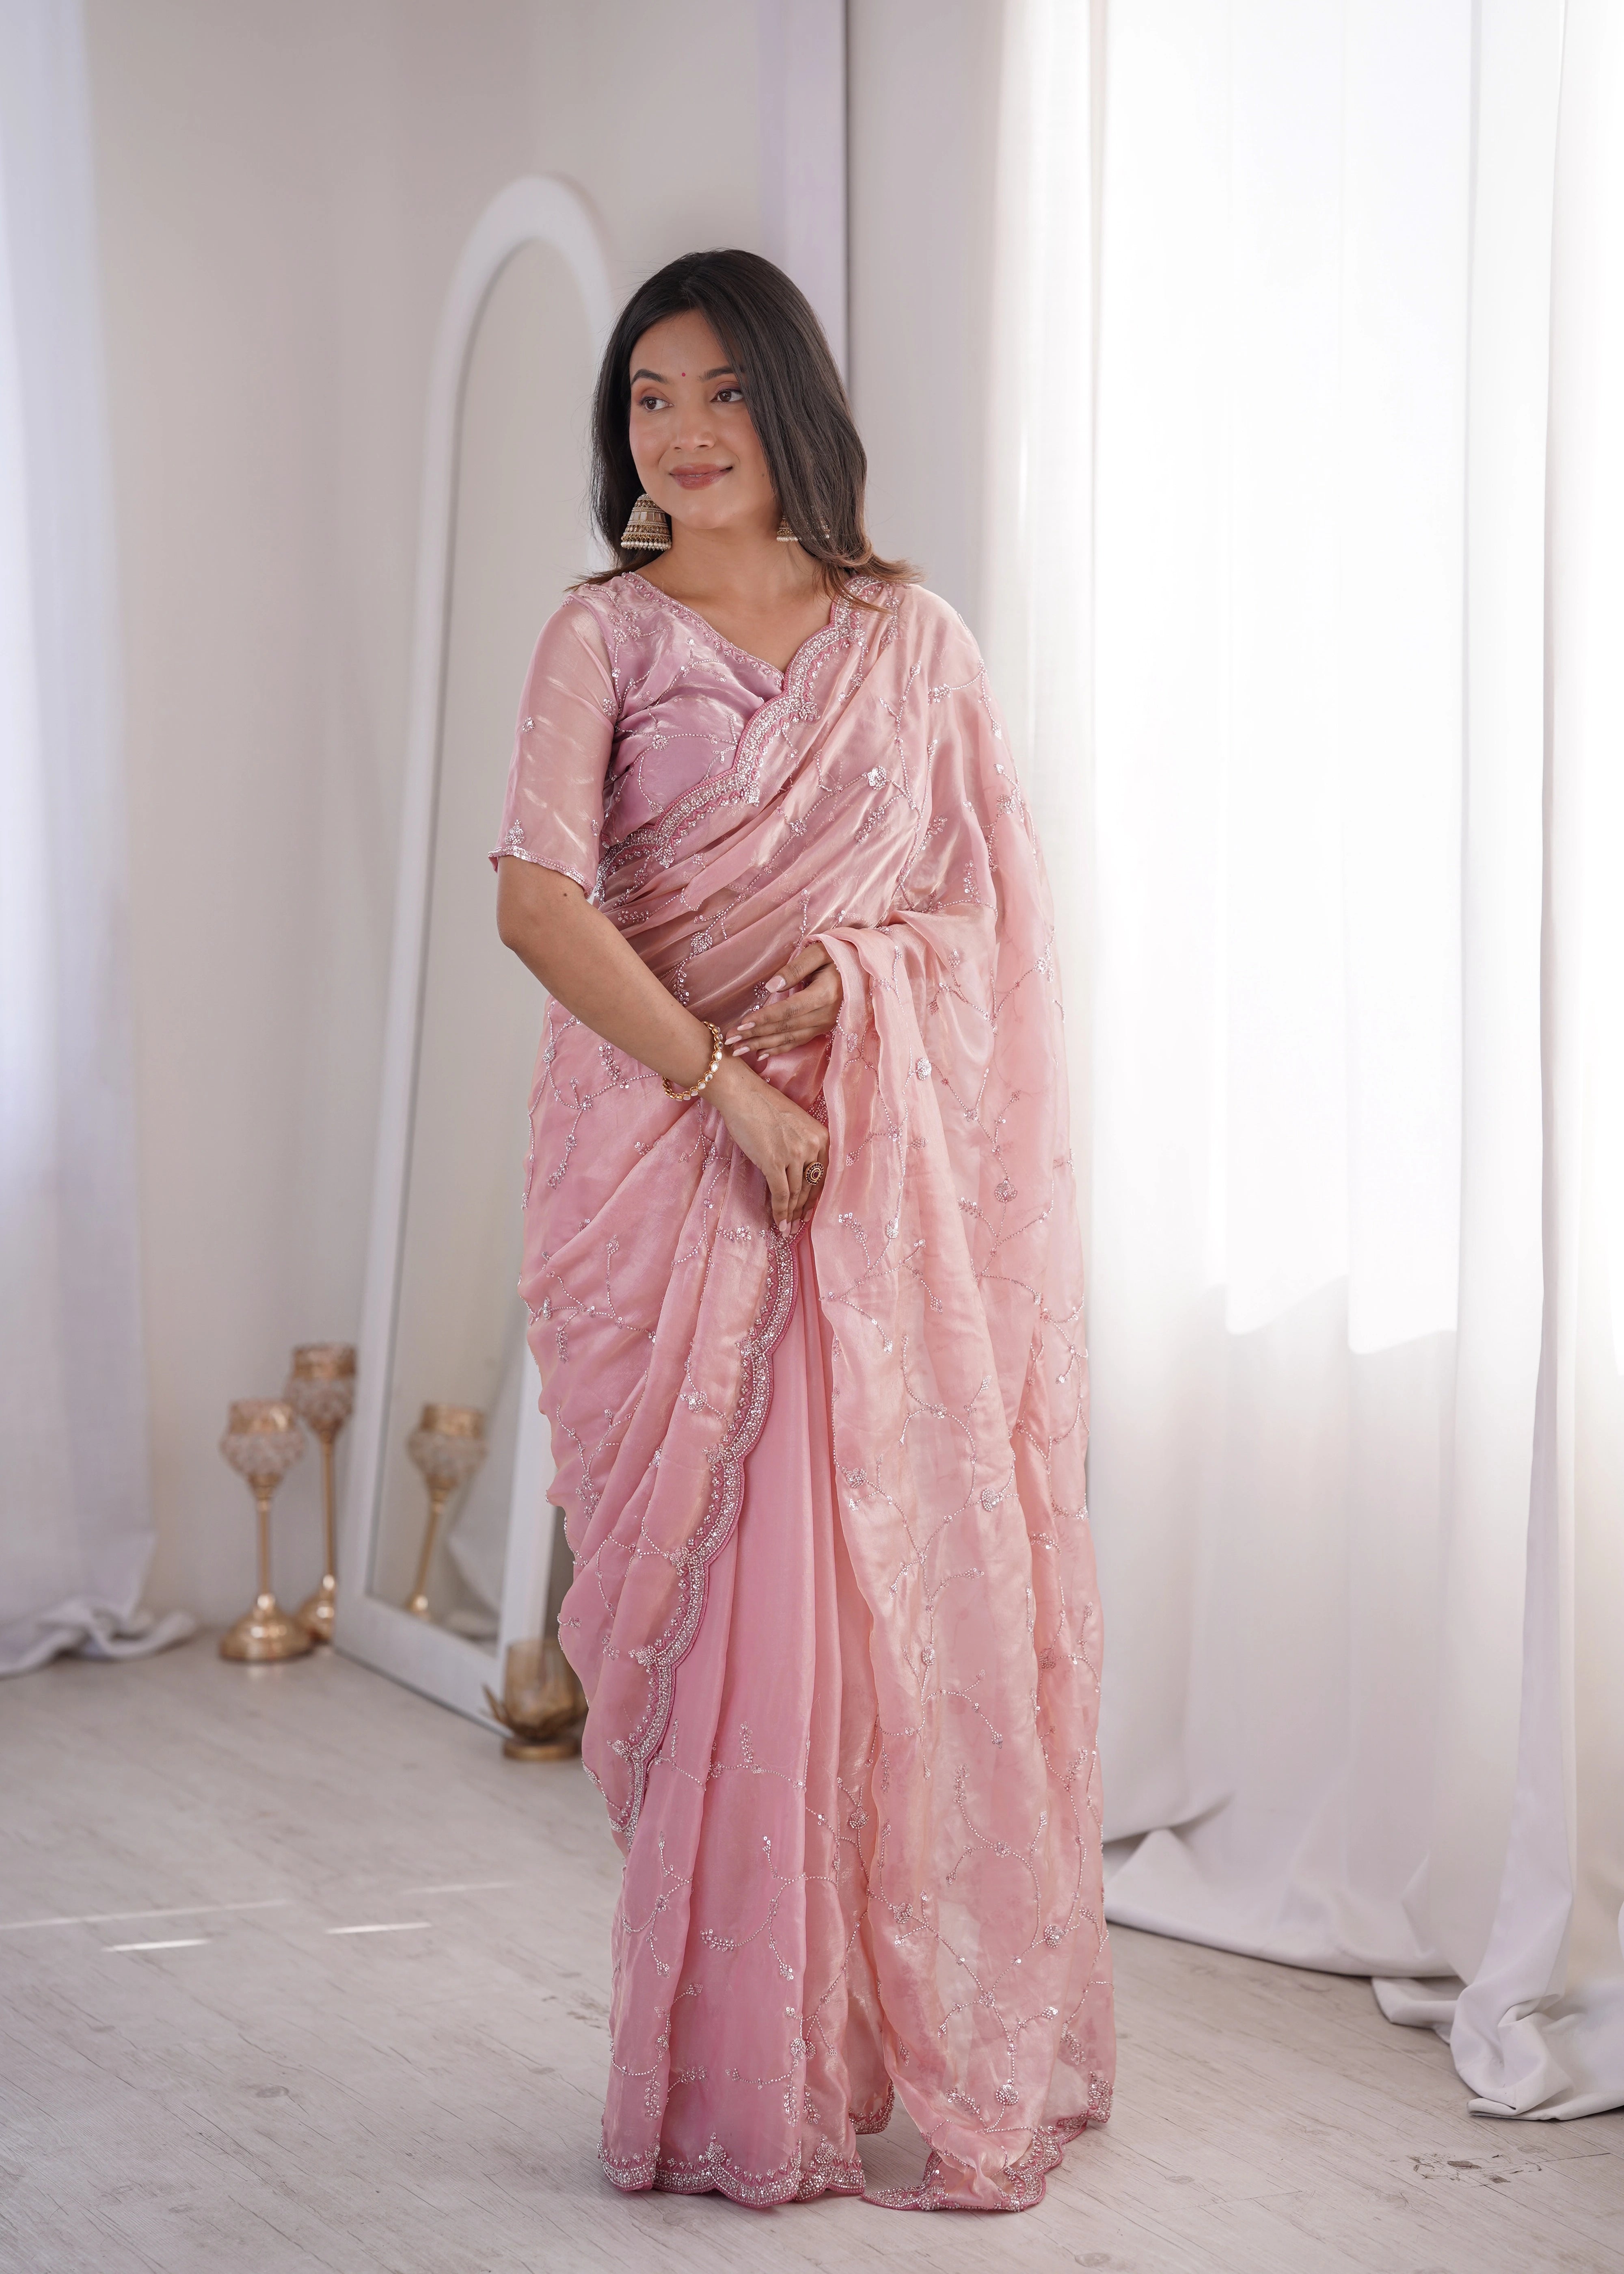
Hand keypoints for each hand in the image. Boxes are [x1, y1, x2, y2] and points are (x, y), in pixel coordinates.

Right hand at [708, 1055, 828, 1229]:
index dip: (816, 1196)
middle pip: (810, 1186)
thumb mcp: (795, 1125)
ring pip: (796, 1192)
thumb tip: (797, 1175)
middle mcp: (812, 1146)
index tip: (810, 1210)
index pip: (823, 1174)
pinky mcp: (774, 1162)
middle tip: (799, 1223)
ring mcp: (794, 1154)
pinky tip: (779, 1223)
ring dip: (791, 1213)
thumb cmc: (764, 1107)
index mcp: (821, 1136)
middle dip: (804, 1208)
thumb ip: (801, 1146)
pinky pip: (780, 1193)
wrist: (743, 1095)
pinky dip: (780, 1211)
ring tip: (788, 1226)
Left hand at [722, 940, 842, 1058]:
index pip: (788, 1010)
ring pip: (790, 1039)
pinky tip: (761, 1054)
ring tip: (738, 1051)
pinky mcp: (824, 1028)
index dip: (765, 1019)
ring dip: (762, 1046)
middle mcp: (825, 1015)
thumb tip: (771, 987)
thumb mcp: (819, 952)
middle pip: (785, 1028)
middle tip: (730, 1042)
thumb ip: (795, 968)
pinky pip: (799, 1042)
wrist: (866, 968)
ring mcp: (825, 1024)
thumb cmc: (841, 954)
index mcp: (824, 995)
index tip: (742, 1024)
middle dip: (755, 1036)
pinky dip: (779, 1049)